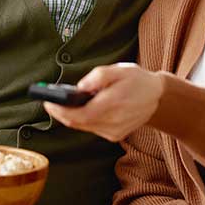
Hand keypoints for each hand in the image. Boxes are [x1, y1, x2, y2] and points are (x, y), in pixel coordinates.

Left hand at [43, 63, 164, 141]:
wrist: (157, 97)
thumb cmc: (136, 80)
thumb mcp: (117, 69)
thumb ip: (96, 77)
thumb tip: (78, 88)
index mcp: (112, 105)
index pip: (78, 115)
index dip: (59, 110)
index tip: (47, 101)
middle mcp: (113, 122)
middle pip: (77, 123)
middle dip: (61, 112)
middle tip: (50, 101)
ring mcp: (114, 132)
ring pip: (83, 127)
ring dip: (71, 116)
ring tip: (61, 103)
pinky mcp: (115, 135)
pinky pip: (92, 128)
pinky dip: (84, 119)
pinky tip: (81, 109)